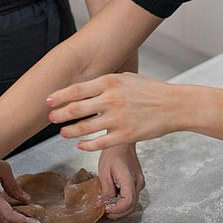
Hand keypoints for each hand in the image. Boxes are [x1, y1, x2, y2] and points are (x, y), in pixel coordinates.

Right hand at [0, 160, 42, 222]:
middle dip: (19, 222)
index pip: (9, 216)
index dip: (23, 222)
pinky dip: (1, 216)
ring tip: (23, 215)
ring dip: (10, 220)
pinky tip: (9, 211)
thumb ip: (14, 187)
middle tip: (33, 220)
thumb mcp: (3, 170)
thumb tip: (25, 199)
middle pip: (3, 222)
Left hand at [47, 72, 176, 149]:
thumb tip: (85, 85)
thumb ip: (106, 82)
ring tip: (62, 133)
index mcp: (110, 82)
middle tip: (51, 118)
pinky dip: (87, 145)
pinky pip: (100, 143)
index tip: (48, 101)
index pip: (76, 90)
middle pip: (76, 109)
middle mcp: (111, 100)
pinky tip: (80, 145)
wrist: (174, 105)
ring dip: (70, 131)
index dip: (59, 96)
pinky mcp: (125, 135)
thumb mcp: (127, 78)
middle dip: (60, 114)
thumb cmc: (151, 90)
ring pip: (85, 128)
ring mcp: (118, 119)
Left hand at [97, 143, 144, 218]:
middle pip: (132, 205)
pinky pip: (133, 196)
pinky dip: (124, 202)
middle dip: (119, 212)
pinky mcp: (138, 182)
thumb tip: (103, 204)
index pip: (128, 202)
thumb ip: (106, 190)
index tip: (106, 209)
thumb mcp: (104, 172)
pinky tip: (114, 200)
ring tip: (108, 207)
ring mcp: (139, 182)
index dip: (117, 209)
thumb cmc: (113, 153)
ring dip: (121, 209)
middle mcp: (138, 182)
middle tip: (106, 212)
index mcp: (129, 179)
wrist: (122, 143)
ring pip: (133, 203)